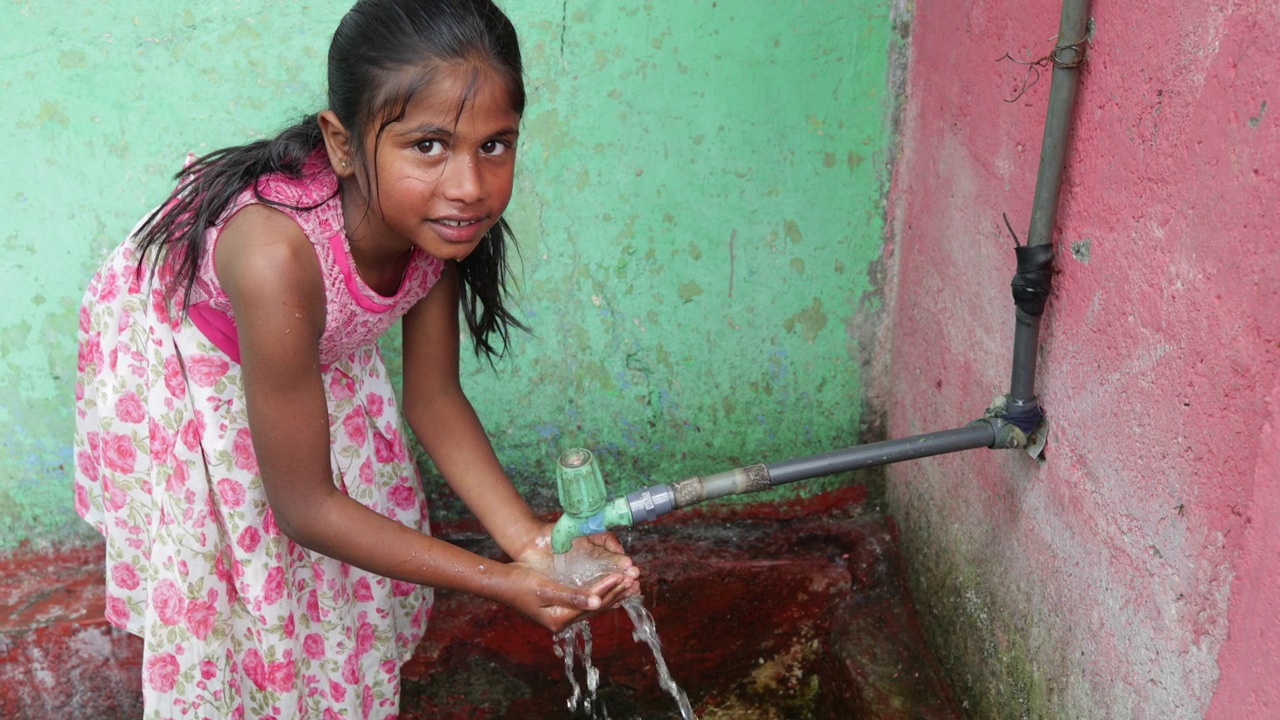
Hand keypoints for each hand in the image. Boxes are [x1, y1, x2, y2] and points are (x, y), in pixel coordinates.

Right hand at [501, 560, 635, 632]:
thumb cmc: (521, 583)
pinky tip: (611, 588)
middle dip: (617, 592)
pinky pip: (587, 601)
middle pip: (597, 607)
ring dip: (613, 594)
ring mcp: (562, 615)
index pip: (592, 603)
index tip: (623, 575)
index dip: (609, 588)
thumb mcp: (546, 589)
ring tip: (630, 584)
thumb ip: (571, 596)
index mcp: (560, 619)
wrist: (501, 583)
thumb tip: (596, 603)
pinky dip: (601, 593)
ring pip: (594, 605)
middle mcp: (563, 621)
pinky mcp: (561, 607)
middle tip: (635, 579)